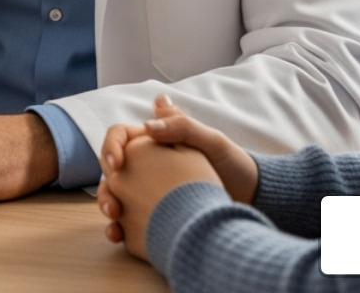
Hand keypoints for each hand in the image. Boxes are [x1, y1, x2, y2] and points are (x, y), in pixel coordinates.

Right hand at [99, 94, 257, 247]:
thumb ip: (182, 126)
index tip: (117, 164)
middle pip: (112, 169)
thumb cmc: (234, 165)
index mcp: (156, 141)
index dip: (111, 147)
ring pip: (117, 194)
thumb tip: (148, 126)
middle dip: (106, 184)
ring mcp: (150, 190)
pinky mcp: (155, 212)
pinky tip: (119, 234)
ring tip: (115, 219)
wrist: (252, 198)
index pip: (120, 136)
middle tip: (113, 202)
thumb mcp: (212, 141)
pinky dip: (119, 226)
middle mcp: (148, 164)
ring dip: (108, 204)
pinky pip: (130, 217)